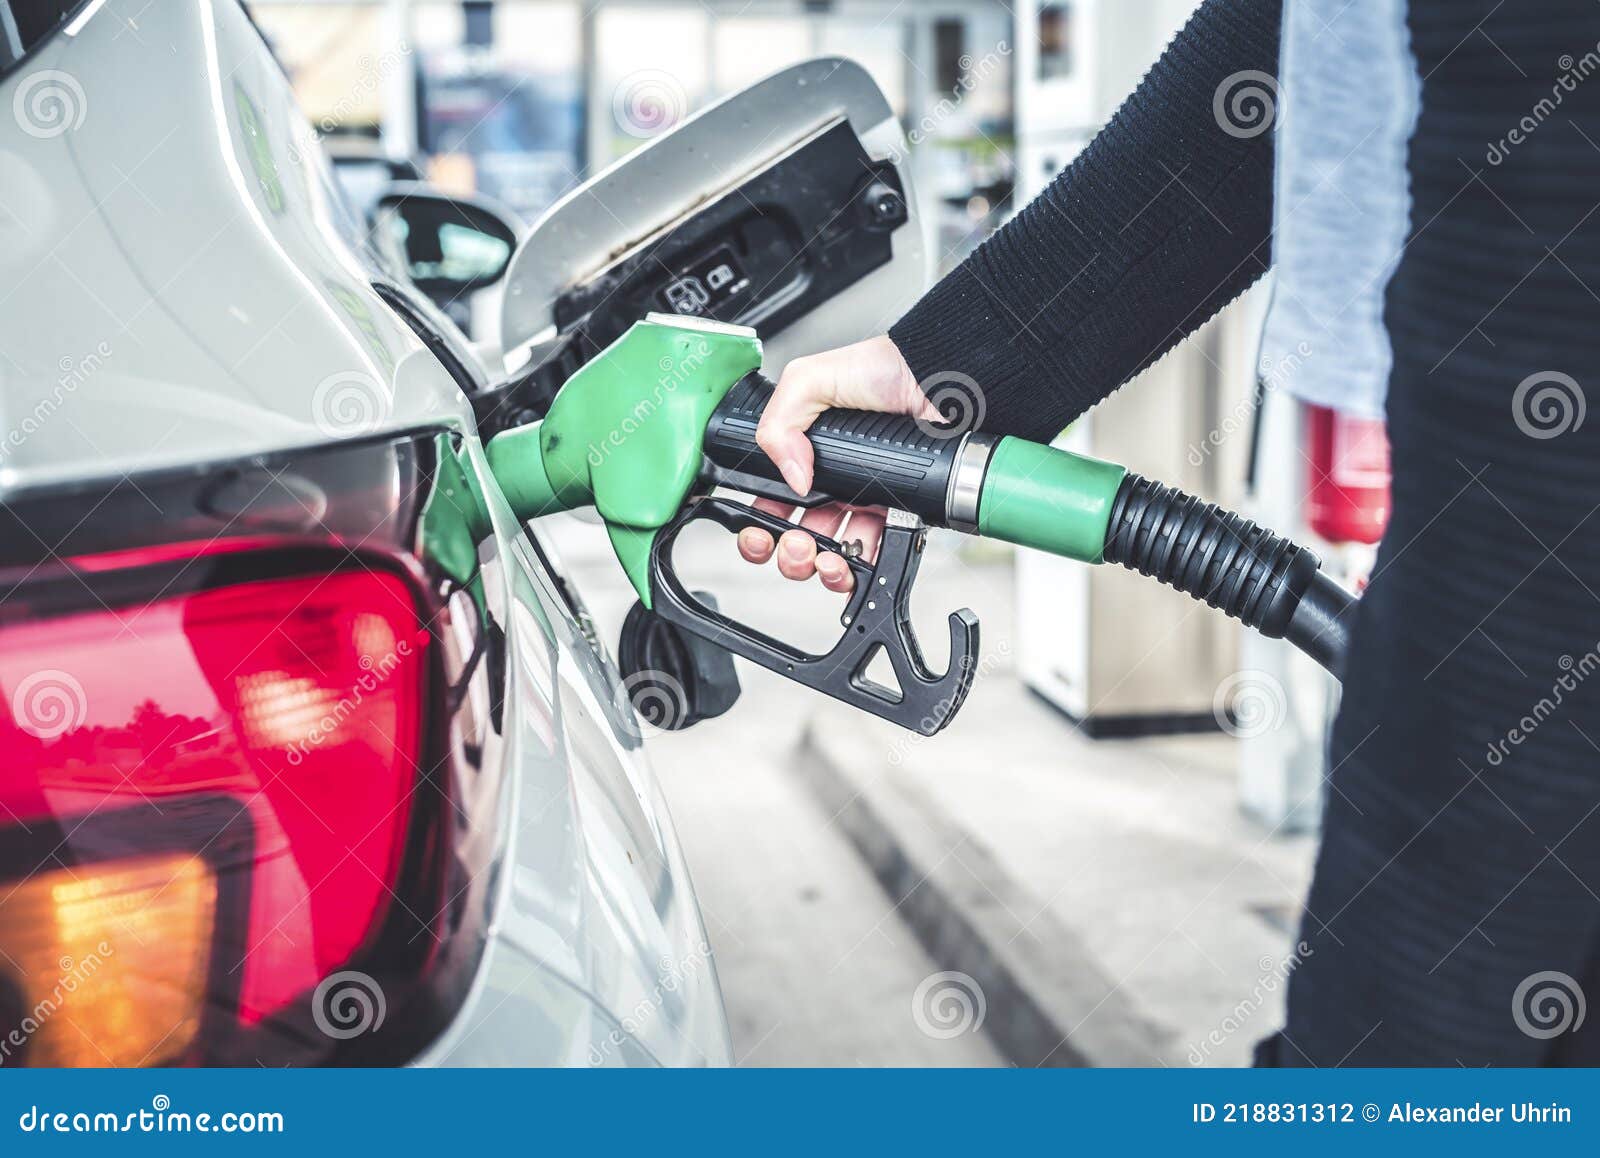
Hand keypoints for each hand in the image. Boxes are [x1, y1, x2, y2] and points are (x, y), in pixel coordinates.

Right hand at [736, 336, 938, 591]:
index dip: (761, 524)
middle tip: (796, 544)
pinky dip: (864, 566)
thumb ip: (780, 423)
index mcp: (804, 455)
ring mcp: (866, 500)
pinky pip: (878, 551)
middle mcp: (833, 481)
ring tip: (826, 557)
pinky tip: (858, 559)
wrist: (937, 377)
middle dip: (789, 552)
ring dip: (822, 567)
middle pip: (798, 536)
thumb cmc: (884, 369)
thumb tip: (790, 477)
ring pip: (834, 552)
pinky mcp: (899, 511)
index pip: (772, 501)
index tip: (759, 532)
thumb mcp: (810, 380)